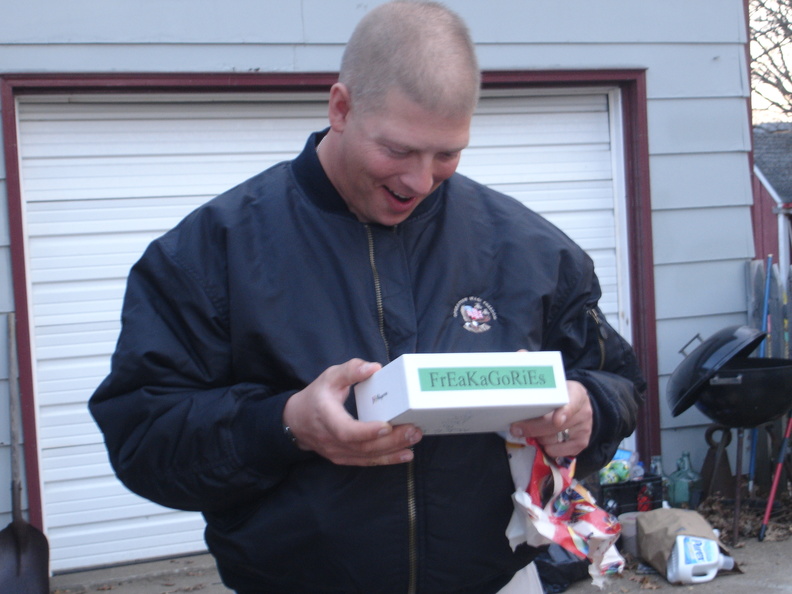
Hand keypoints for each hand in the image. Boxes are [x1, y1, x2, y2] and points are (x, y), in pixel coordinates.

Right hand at [283, 358, 422, 465]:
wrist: (297, 421)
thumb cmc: (316, 396)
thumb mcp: (330, 377)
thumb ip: (351, 370)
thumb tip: (374, 367)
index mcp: (326, 417)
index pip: (346, 430)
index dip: (367, 431)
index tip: (387, 425)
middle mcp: (331, 440)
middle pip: (363, 446)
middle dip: (391, 440)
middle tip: (413, 430)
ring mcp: (338, 452)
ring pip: (367, 456)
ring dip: (393, 450)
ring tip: (414, 439)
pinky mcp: (345, 458)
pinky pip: (367, 461)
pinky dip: (388, 459)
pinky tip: (405, 454)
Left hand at [508, 380, 591, 457]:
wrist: (582, 406)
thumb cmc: (563, 397)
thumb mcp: (557, 389)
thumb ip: (543, 397)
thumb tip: (517, 411)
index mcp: (576, 395)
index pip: (571, 404)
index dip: (563, 413)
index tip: (557, 421)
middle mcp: (583, 414)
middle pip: (554, 426)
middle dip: (532, 428)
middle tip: (516, 429)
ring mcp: (584, 430)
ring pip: (552, 440)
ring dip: (538, 438)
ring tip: (535, 431)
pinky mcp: (581, 444)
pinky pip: (556, 452)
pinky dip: (546, 447)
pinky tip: (544, 439)